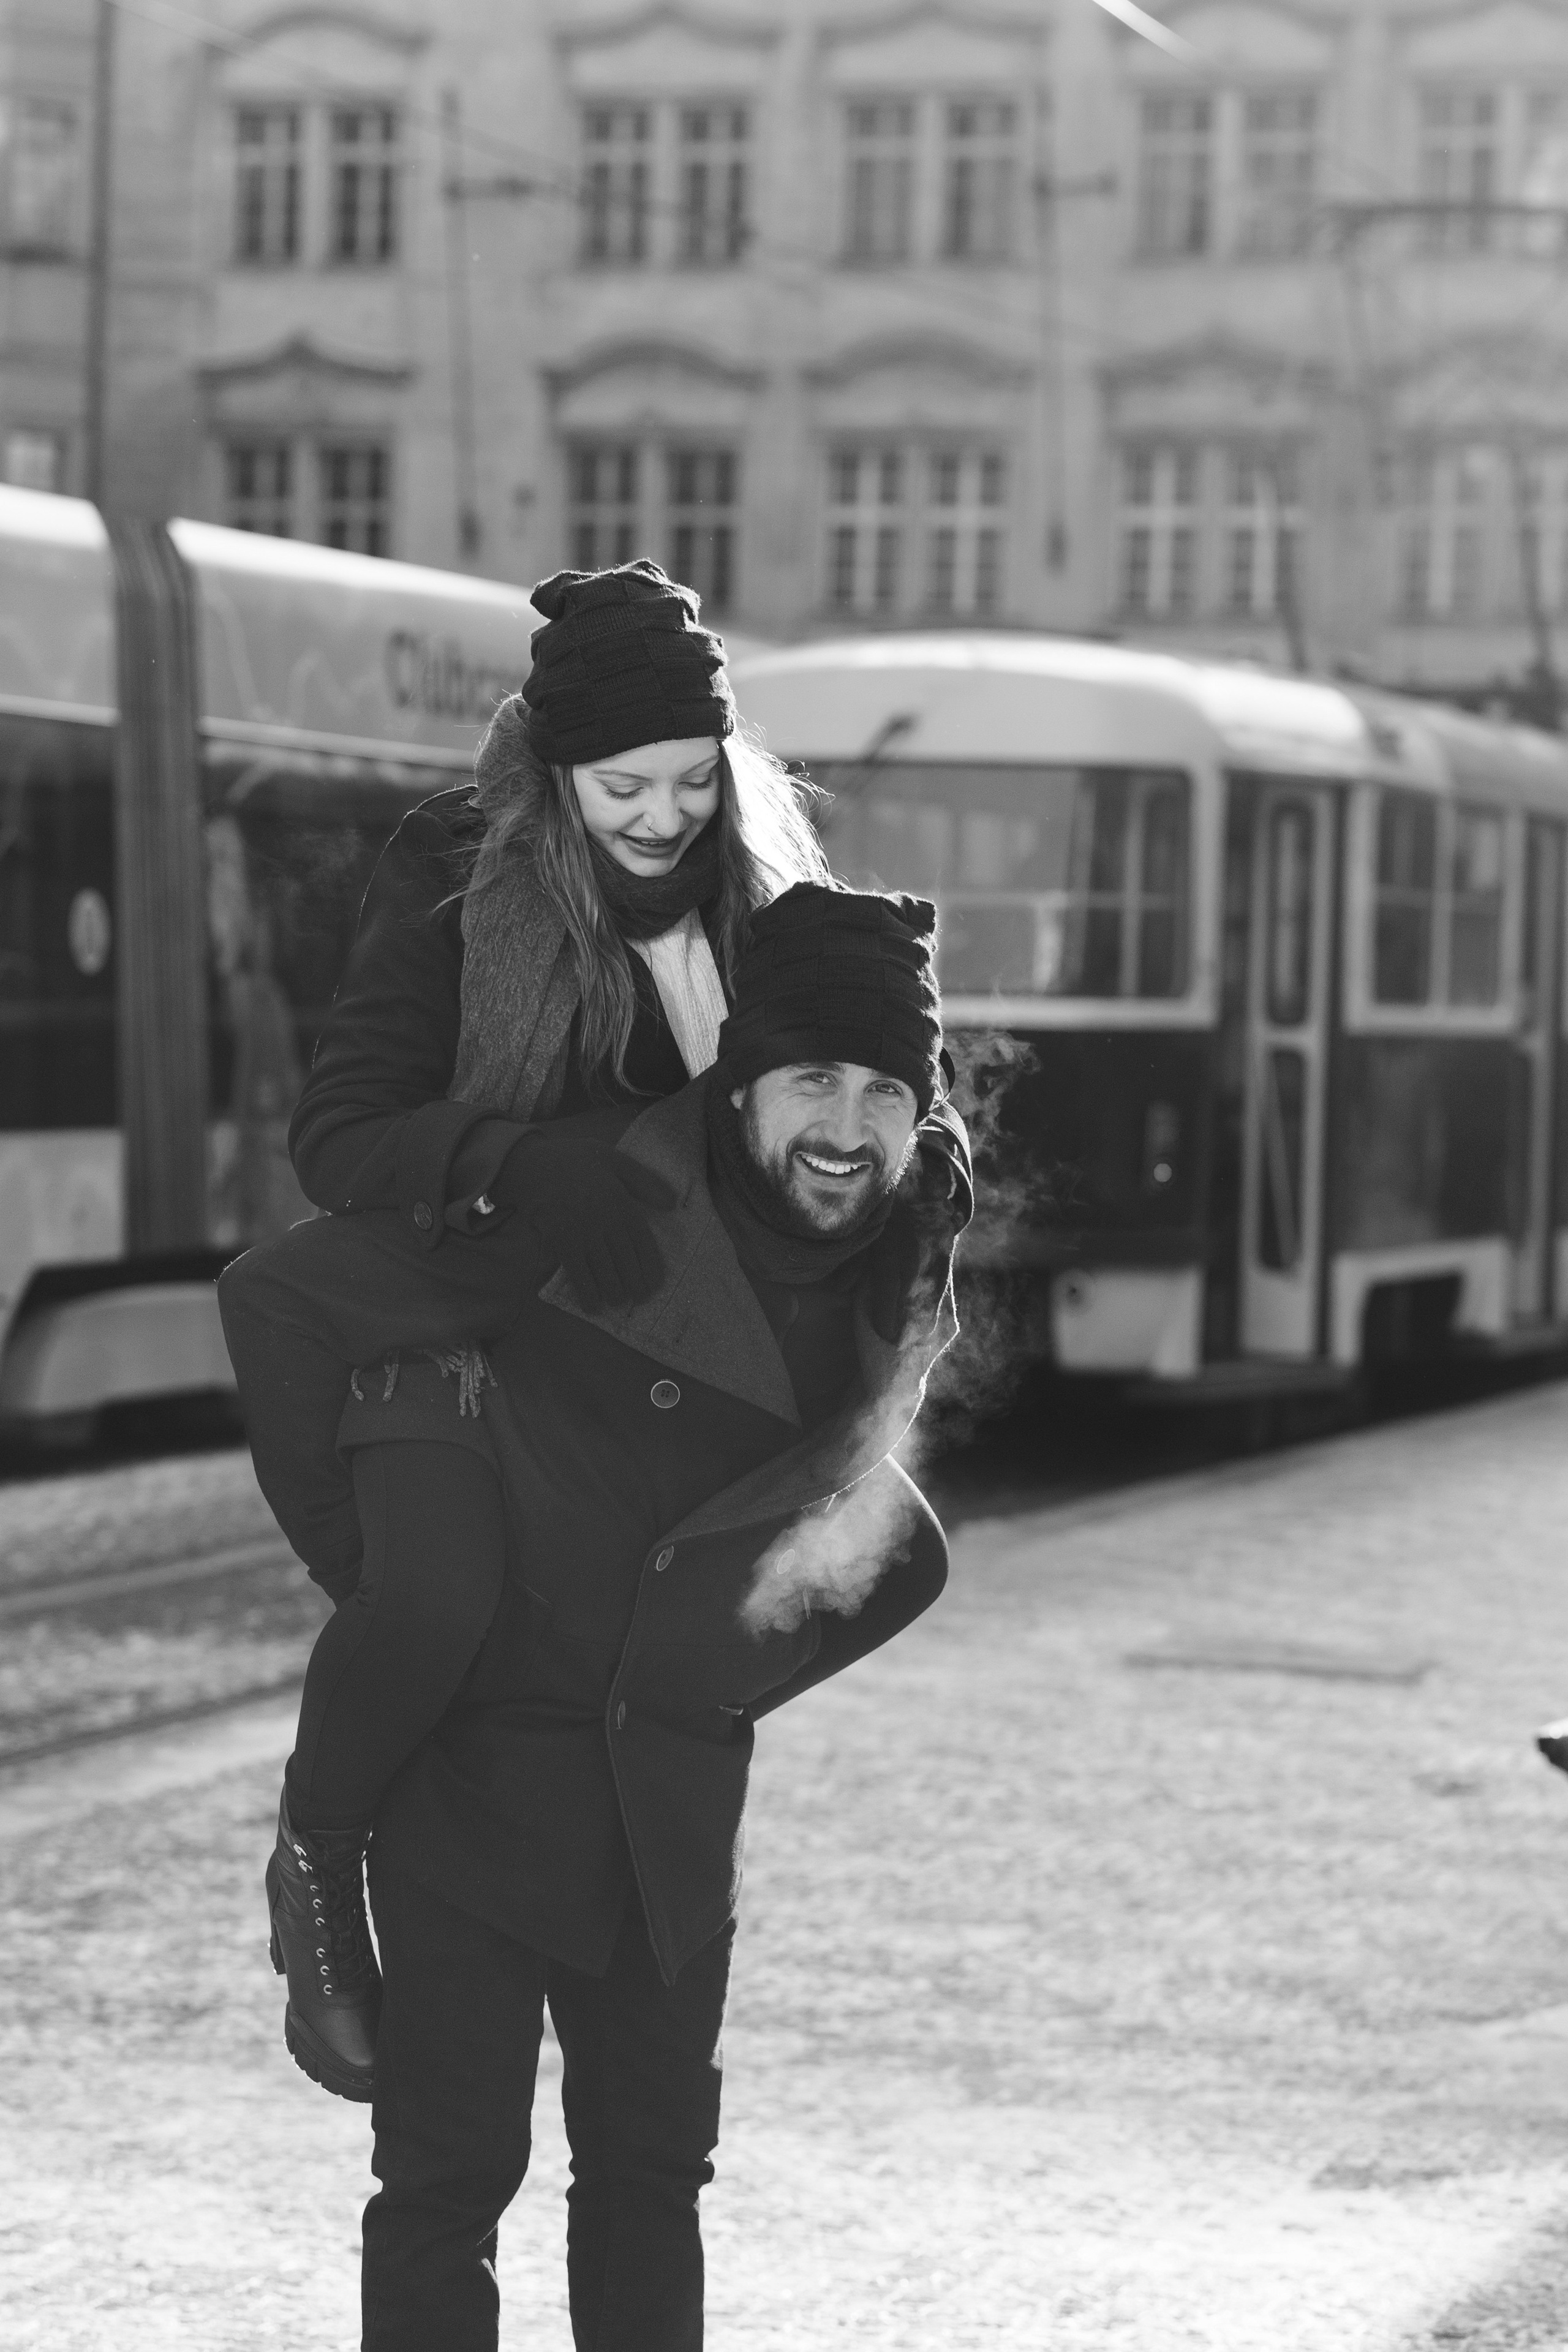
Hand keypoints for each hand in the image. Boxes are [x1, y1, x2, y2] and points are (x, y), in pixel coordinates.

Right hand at [493, 1131, 673, 1311]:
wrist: (532, 1164)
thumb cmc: (575, 1160)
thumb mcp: (614, 1159)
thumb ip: (644, 1181)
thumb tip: (673, 1203)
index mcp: (621, 1203)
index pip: (643, 1243)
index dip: (651, 1267)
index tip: (656, 1283)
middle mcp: (605, 1222)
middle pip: (626, 1262)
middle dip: (635, 1285)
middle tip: (640, 1299)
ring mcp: (583, 1234)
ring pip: (605, 1272)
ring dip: (615, 1292)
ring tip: (620, 1302)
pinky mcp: (561, 1242)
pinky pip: (578, 1274)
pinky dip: (587, 1293)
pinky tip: (593, 1306)